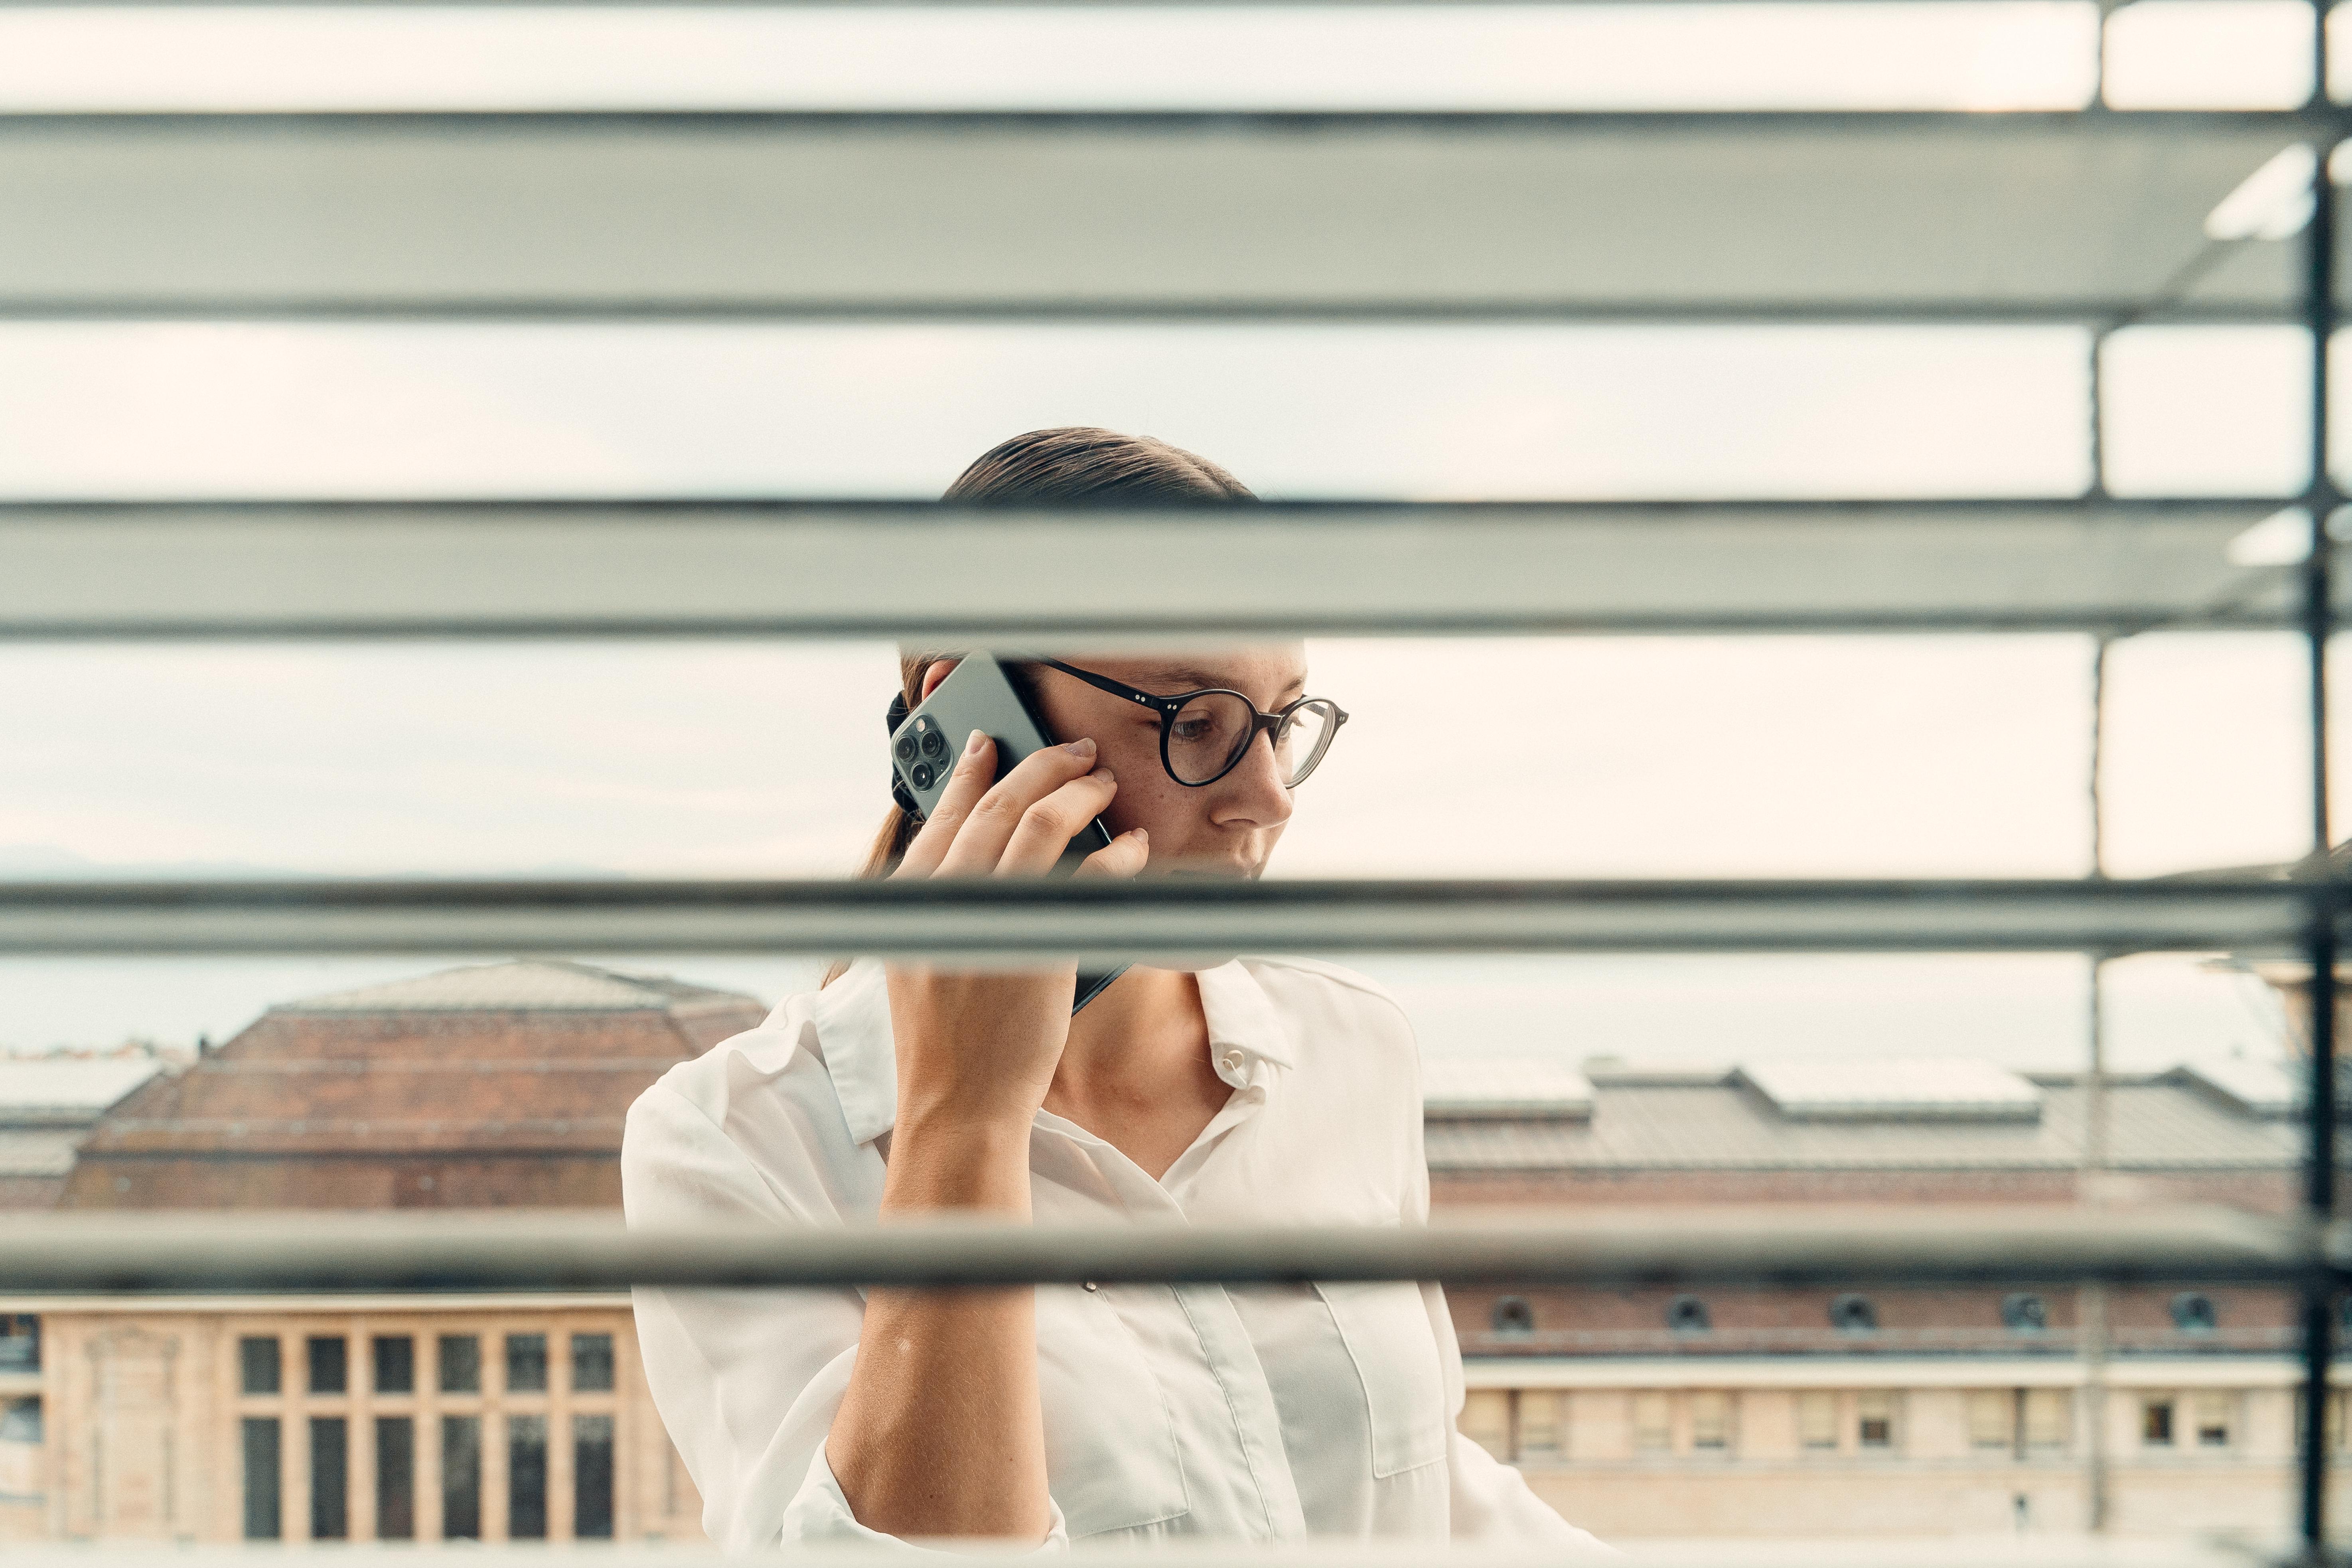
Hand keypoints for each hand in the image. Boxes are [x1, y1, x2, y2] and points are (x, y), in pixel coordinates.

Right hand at [884, 730, 1149, 1140]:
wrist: (957, 1102)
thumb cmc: (943, 1037)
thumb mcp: (916, 955)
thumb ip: (935, 900)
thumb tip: (971, 846)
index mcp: (909, 897)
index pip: (941, 810)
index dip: (972, 767)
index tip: (992, 740)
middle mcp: (946, 896)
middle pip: (998, 802)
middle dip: (1042, 764)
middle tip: (1075, 750)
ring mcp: (993, 917)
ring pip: (1042, 822)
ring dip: (1080, 792)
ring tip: (1104, 782)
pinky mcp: (1042, 943)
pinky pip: (1090, 877)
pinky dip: (1117, 853)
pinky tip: (1132, 847)